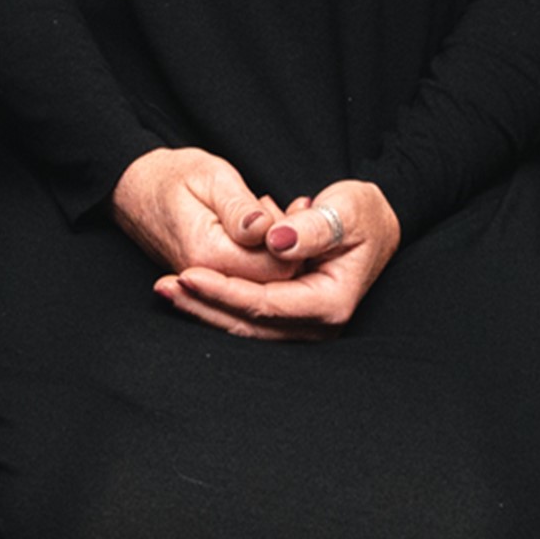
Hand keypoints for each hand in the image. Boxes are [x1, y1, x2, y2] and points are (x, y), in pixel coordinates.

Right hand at [112, 144, 289, 281]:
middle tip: (286, 206)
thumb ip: (240, 207)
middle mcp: (207, 278)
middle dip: (288, 247)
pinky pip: (248, 275)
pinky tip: (260, 225)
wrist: (132, 188)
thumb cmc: (172, 176)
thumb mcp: (211, 177)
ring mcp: (207, 283)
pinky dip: (262, 251)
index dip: (295, 242)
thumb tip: (266, 230)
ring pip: (263, 280)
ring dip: (275, 249)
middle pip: (274, 280)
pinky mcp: (209, 279)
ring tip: (269, 209)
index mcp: (209, 254)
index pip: (276, 268)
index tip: (296, 209)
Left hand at [155, 179, 402, 337]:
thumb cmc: (362, 214)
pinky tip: (187, 291)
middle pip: (249, 325)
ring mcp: (303, 325)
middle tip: (163, 286)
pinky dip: (217, 304)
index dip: (225, 290)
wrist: (376, 221)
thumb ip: (312, 228)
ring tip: (165, 289)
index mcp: (331, 303)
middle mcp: (317, 324)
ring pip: (244, 327)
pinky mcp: (290, 316)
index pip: (266, 305)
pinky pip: (248, 317)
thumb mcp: (345, 211)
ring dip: (204, 308)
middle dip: (204, 307)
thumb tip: (276, 242)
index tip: (188, 272)